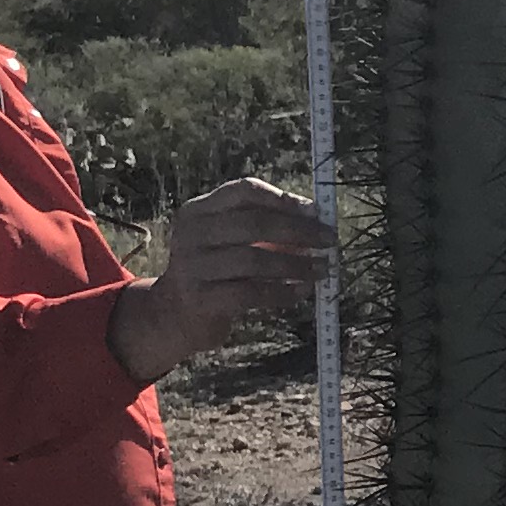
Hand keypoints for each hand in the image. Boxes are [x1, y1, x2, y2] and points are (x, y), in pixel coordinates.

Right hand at [111, 178, 328, 383]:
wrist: (175, 314)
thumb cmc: (216, 271)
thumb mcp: (230, 241)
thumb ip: (264, 227)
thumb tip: (315, 220)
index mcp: (199, 209)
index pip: (244, 191)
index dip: (284, 199)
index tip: (315, 212)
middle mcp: (191, 233)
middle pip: (254, 223)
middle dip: (299, 231)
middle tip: (330, 242)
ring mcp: (192, 266)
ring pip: (255, 259)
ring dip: (296, 264)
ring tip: (323, 269)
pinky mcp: (201, 299)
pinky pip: (251, 292)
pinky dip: (283, 292)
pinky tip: (302, 292)